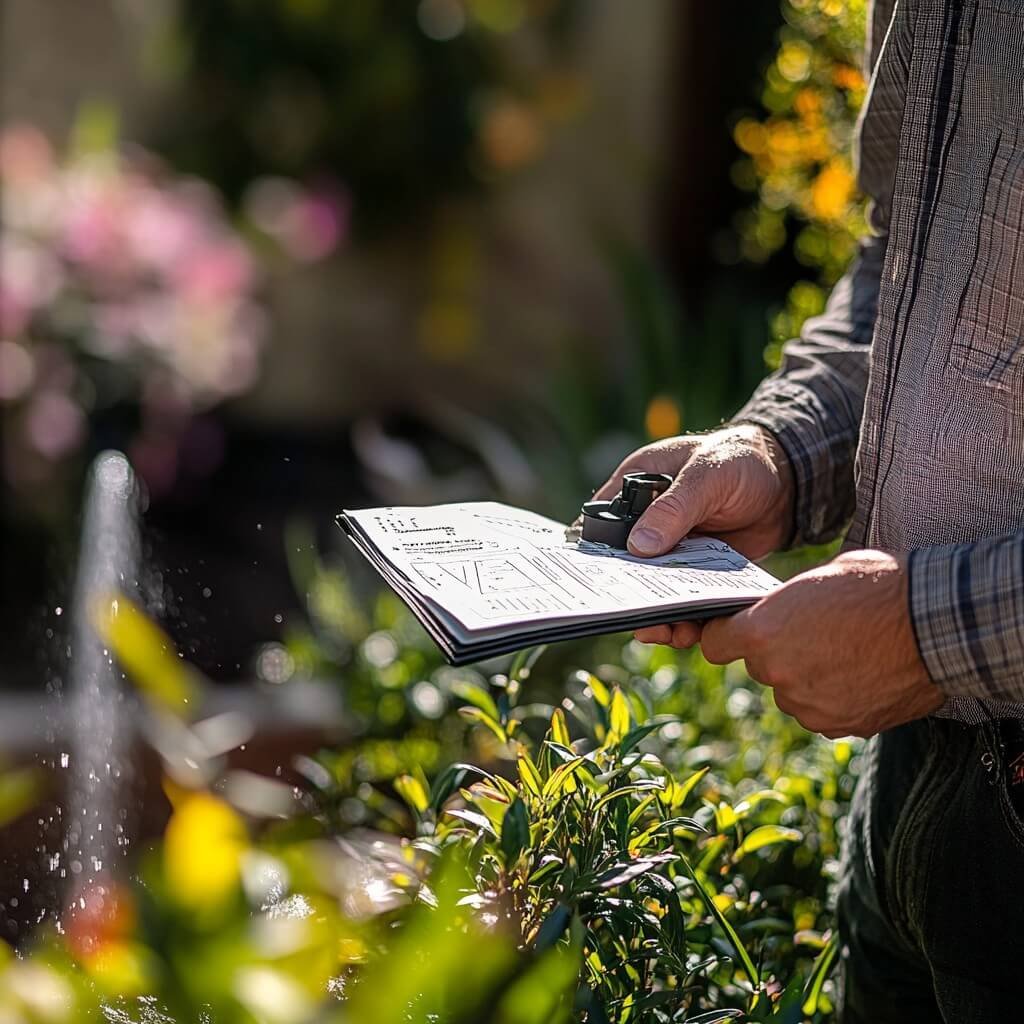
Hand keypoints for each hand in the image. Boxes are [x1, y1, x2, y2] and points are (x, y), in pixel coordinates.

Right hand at [599, 425, 793, 648]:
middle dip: (628, 591)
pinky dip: (685, 616)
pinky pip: (684, 595)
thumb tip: (638, 546)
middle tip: (632, 617)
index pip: (602, 521)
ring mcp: (672, 546)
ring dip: (656, 611)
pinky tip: (689, 631)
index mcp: (637, 485)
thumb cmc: (740, 460)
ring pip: (654, 585)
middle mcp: (647, 519)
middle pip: (625, 562)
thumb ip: (674, 508)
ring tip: (663, 632)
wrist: (787, 482)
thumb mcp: (707, 475)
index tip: (594, 581)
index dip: (595, 552)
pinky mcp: (696, 567)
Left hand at [696, 550, 942, 737]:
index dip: (727, 636)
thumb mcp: (818, 578)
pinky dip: (836, 698)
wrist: (938, 624)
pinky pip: (823, 712)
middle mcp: (777, 674)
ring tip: (848, 651)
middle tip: (816, 632)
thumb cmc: (879, 586)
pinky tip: (863, 673)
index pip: (716, 644)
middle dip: (779, 652)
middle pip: (760, 667)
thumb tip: (775, 614)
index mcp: (762, 632)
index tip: (738, 631)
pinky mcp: (841, 726)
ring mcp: (808, 705)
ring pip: (793, 692)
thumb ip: (784, 604)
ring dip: (809, 677)